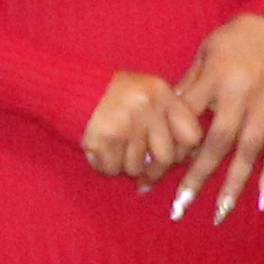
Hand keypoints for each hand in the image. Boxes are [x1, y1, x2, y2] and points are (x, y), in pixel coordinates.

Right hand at [81, 70, 201, 179]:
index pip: (192, 135)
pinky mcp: (102, 138)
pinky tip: (102, 154)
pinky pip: (112, 168)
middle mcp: (147, 108)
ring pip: (137, 167)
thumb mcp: (148, 93)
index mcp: (163, 94)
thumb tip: (189, 155)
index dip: (184, 153)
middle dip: (155, 172)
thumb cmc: (115, 94)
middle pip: (166, 158)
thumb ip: (169, 116)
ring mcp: (125, 124)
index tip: (174, 158)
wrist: (72, 88)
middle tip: (146, 175)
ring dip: (126, 167)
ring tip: (117, 153)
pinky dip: (106, 167)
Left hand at [167, 14, 263, 221]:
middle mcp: (239, 96)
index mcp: (214, 80)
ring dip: (233, 185)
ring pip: (247, 152)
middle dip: (196, 178)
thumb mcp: (204, 53)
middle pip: (215, 144)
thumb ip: (189, 86)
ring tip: (219, 213)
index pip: (185, 122)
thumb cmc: (236, 37)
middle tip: (178, 207)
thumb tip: (165, 119)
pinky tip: (262, 200)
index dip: (168, 149)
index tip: (149, 174)